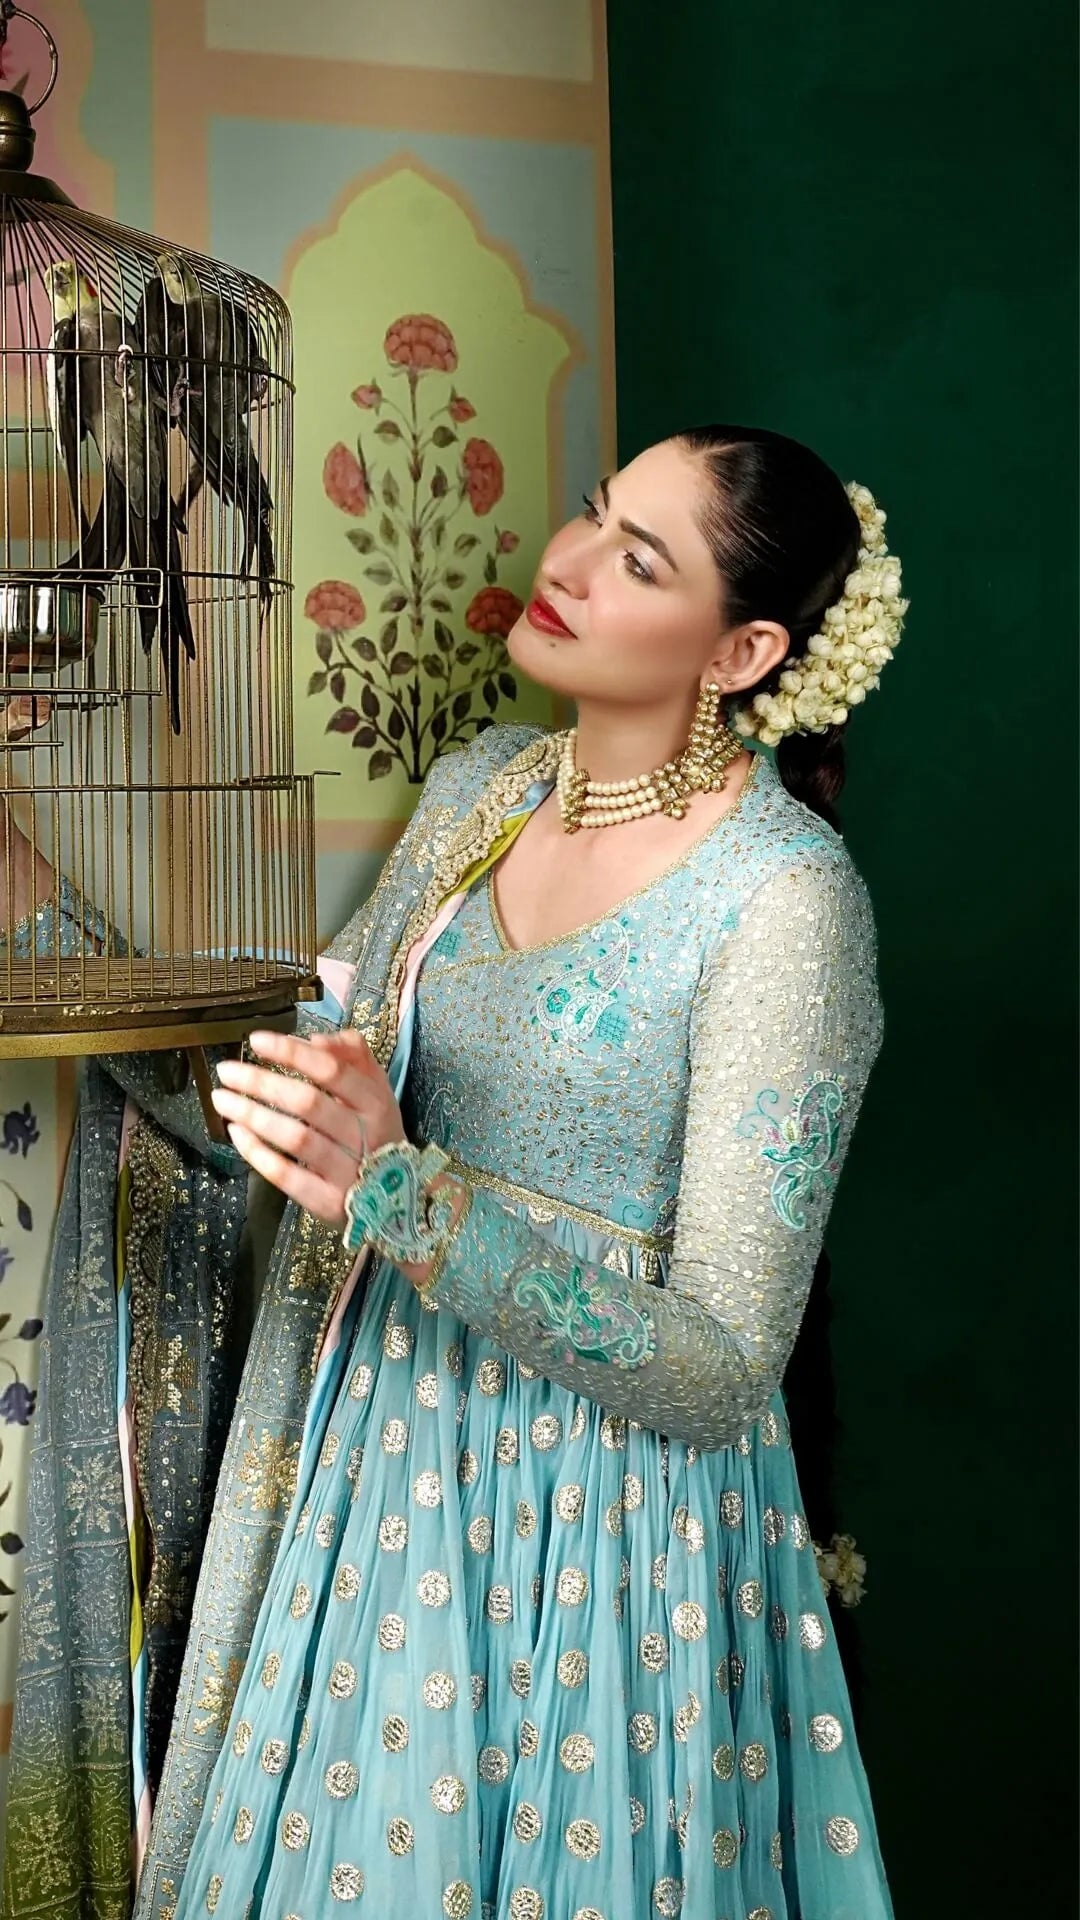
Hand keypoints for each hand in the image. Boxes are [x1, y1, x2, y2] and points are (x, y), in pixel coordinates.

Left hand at [211, 1027, 405, 1225]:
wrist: (398, 1198)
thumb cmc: (377, 1134)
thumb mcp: (377, 1091)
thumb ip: (353, 1056)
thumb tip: (314, 1039)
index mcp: (376, 1104)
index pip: (331, 1071)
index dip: (292, 1053)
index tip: (255, 1040)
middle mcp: (365, 1136)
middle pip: (308, 1102)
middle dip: (261, 1083)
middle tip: (226, 1071)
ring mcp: (347, 1172)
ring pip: (295, 1138)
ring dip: (253, 1115)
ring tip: (222, 1099)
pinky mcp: (327, 1202)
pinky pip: (286, 1176)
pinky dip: (258, 1153)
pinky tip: (237, 1134)